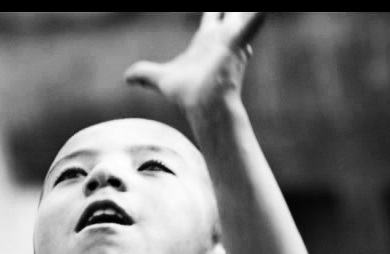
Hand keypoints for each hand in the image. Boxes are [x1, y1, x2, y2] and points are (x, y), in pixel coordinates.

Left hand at [124, 12, 265, 110]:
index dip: (215, 11)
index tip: (216, 10)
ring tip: (247, 13)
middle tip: (228, 11)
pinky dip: (256, 17)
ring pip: (243, 16)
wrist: (202, 108)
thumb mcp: (161, 78)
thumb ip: (145, 74)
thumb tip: (126, 78)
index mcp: (206, 40)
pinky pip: (251, 24)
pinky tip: (263, 11)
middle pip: (229, 12)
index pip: (213, 15)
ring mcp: (231, 40)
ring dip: (244, 15)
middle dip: (229, 11)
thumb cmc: (188, 96)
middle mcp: (221, 37)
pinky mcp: (236, 45)